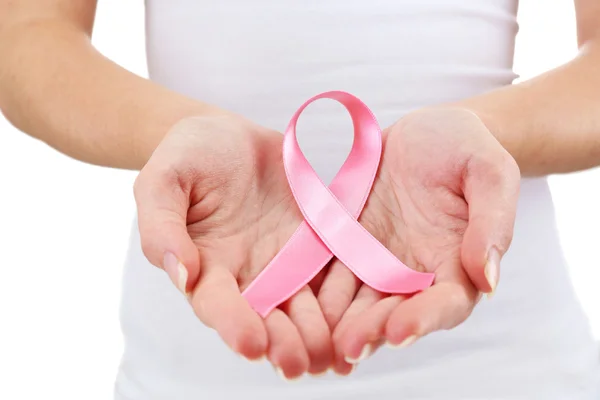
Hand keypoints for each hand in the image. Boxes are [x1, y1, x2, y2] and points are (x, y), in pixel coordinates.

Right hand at [133, 115, 332, 377]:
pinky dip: (345, 303)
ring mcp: (284, 262)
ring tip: (332, 356)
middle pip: (264, 317)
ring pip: (302, 307)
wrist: (230, 135)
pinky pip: (332, 276)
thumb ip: (162, 227)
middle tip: (297, 365)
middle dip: (281, 343)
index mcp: (206, 265)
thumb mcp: (164, 180)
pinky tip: (361, 324)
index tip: (251, 345)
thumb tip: (181, 275)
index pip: (217, 303)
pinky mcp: (315, 245)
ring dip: (316, 335)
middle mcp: (246, 274)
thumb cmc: (189, 154)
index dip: (233, 324)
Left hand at [316, 108, 519, 373]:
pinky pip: (330, 271)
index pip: (445, 303)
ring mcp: (378, 260)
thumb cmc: (466, 147)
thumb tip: (489, 279)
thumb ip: (492, 222)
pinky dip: (316, 292)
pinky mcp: (348, 244)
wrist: (426, 132)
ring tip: (319, 341)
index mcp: (456, 262)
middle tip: (349, 347)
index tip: (400, 333)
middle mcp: (415, 271)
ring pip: (358, 300)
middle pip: (395, 311)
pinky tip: (297, 306)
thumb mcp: (489, 172)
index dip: (424, 320)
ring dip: (340, 322)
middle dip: (372, 330)